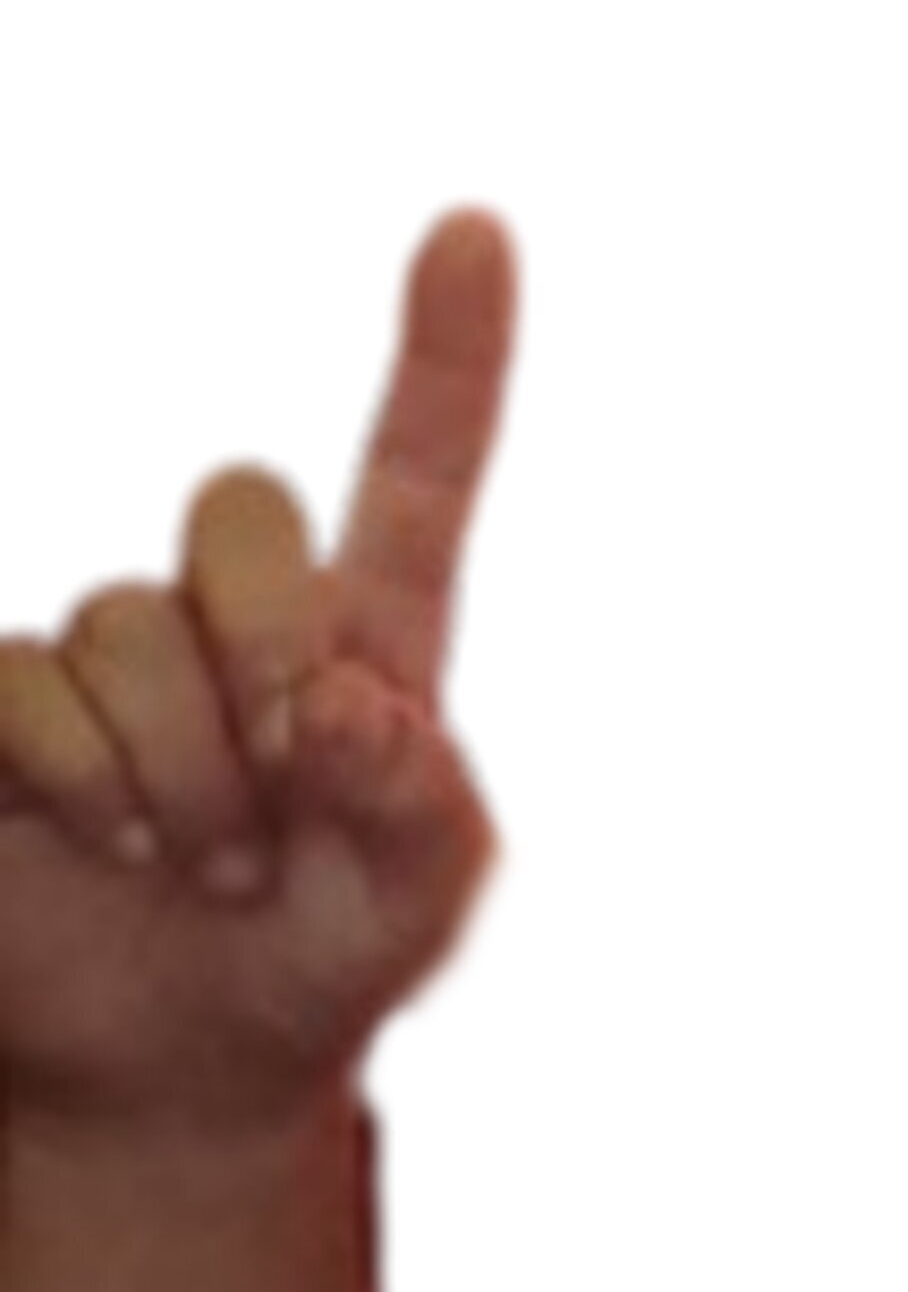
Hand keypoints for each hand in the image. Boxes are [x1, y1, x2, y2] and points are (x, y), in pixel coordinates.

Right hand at [0, 212, 516, 1136]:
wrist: (187, 1063)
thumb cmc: (327, 961)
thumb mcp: (420, 904)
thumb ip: (421, 809)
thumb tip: (343, 703)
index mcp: (372, 636)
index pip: (419, 472)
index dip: (450, 355)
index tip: (477, 228)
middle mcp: (233, 614)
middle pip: (239, 506)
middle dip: (262, 650)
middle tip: (284, 796)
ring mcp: (106, 653)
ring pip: (120, 624)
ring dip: (174, 771)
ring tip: (202, 863)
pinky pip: (12, 685)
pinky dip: (71, 779)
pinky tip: (109, 847)